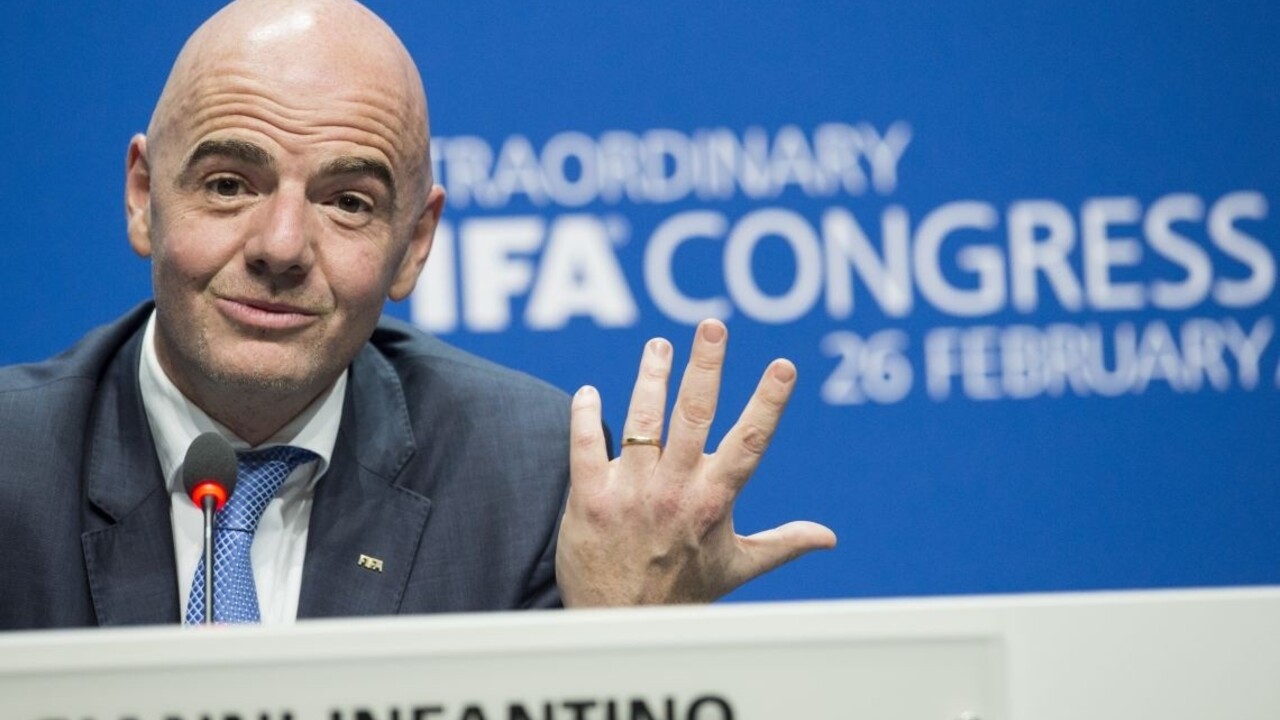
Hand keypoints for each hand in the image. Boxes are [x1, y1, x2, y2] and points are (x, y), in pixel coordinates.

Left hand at [556, 319, 836, 606]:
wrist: (621, 626)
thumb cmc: (682, 593)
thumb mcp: (737, 567)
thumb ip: (782, 543)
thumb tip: (828, 537)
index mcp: (714, 501)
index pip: (749, 442)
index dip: (768, 403)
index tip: (783, 366)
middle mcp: (674, 491)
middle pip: (693, 416)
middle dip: (705, 367)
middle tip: (711, 326)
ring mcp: (630, 492)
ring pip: (641, 420)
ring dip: (650, 378)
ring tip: (658, 347)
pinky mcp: (590, 499)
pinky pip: (584, 446)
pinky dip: (585, 416)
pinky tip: (589, 394)